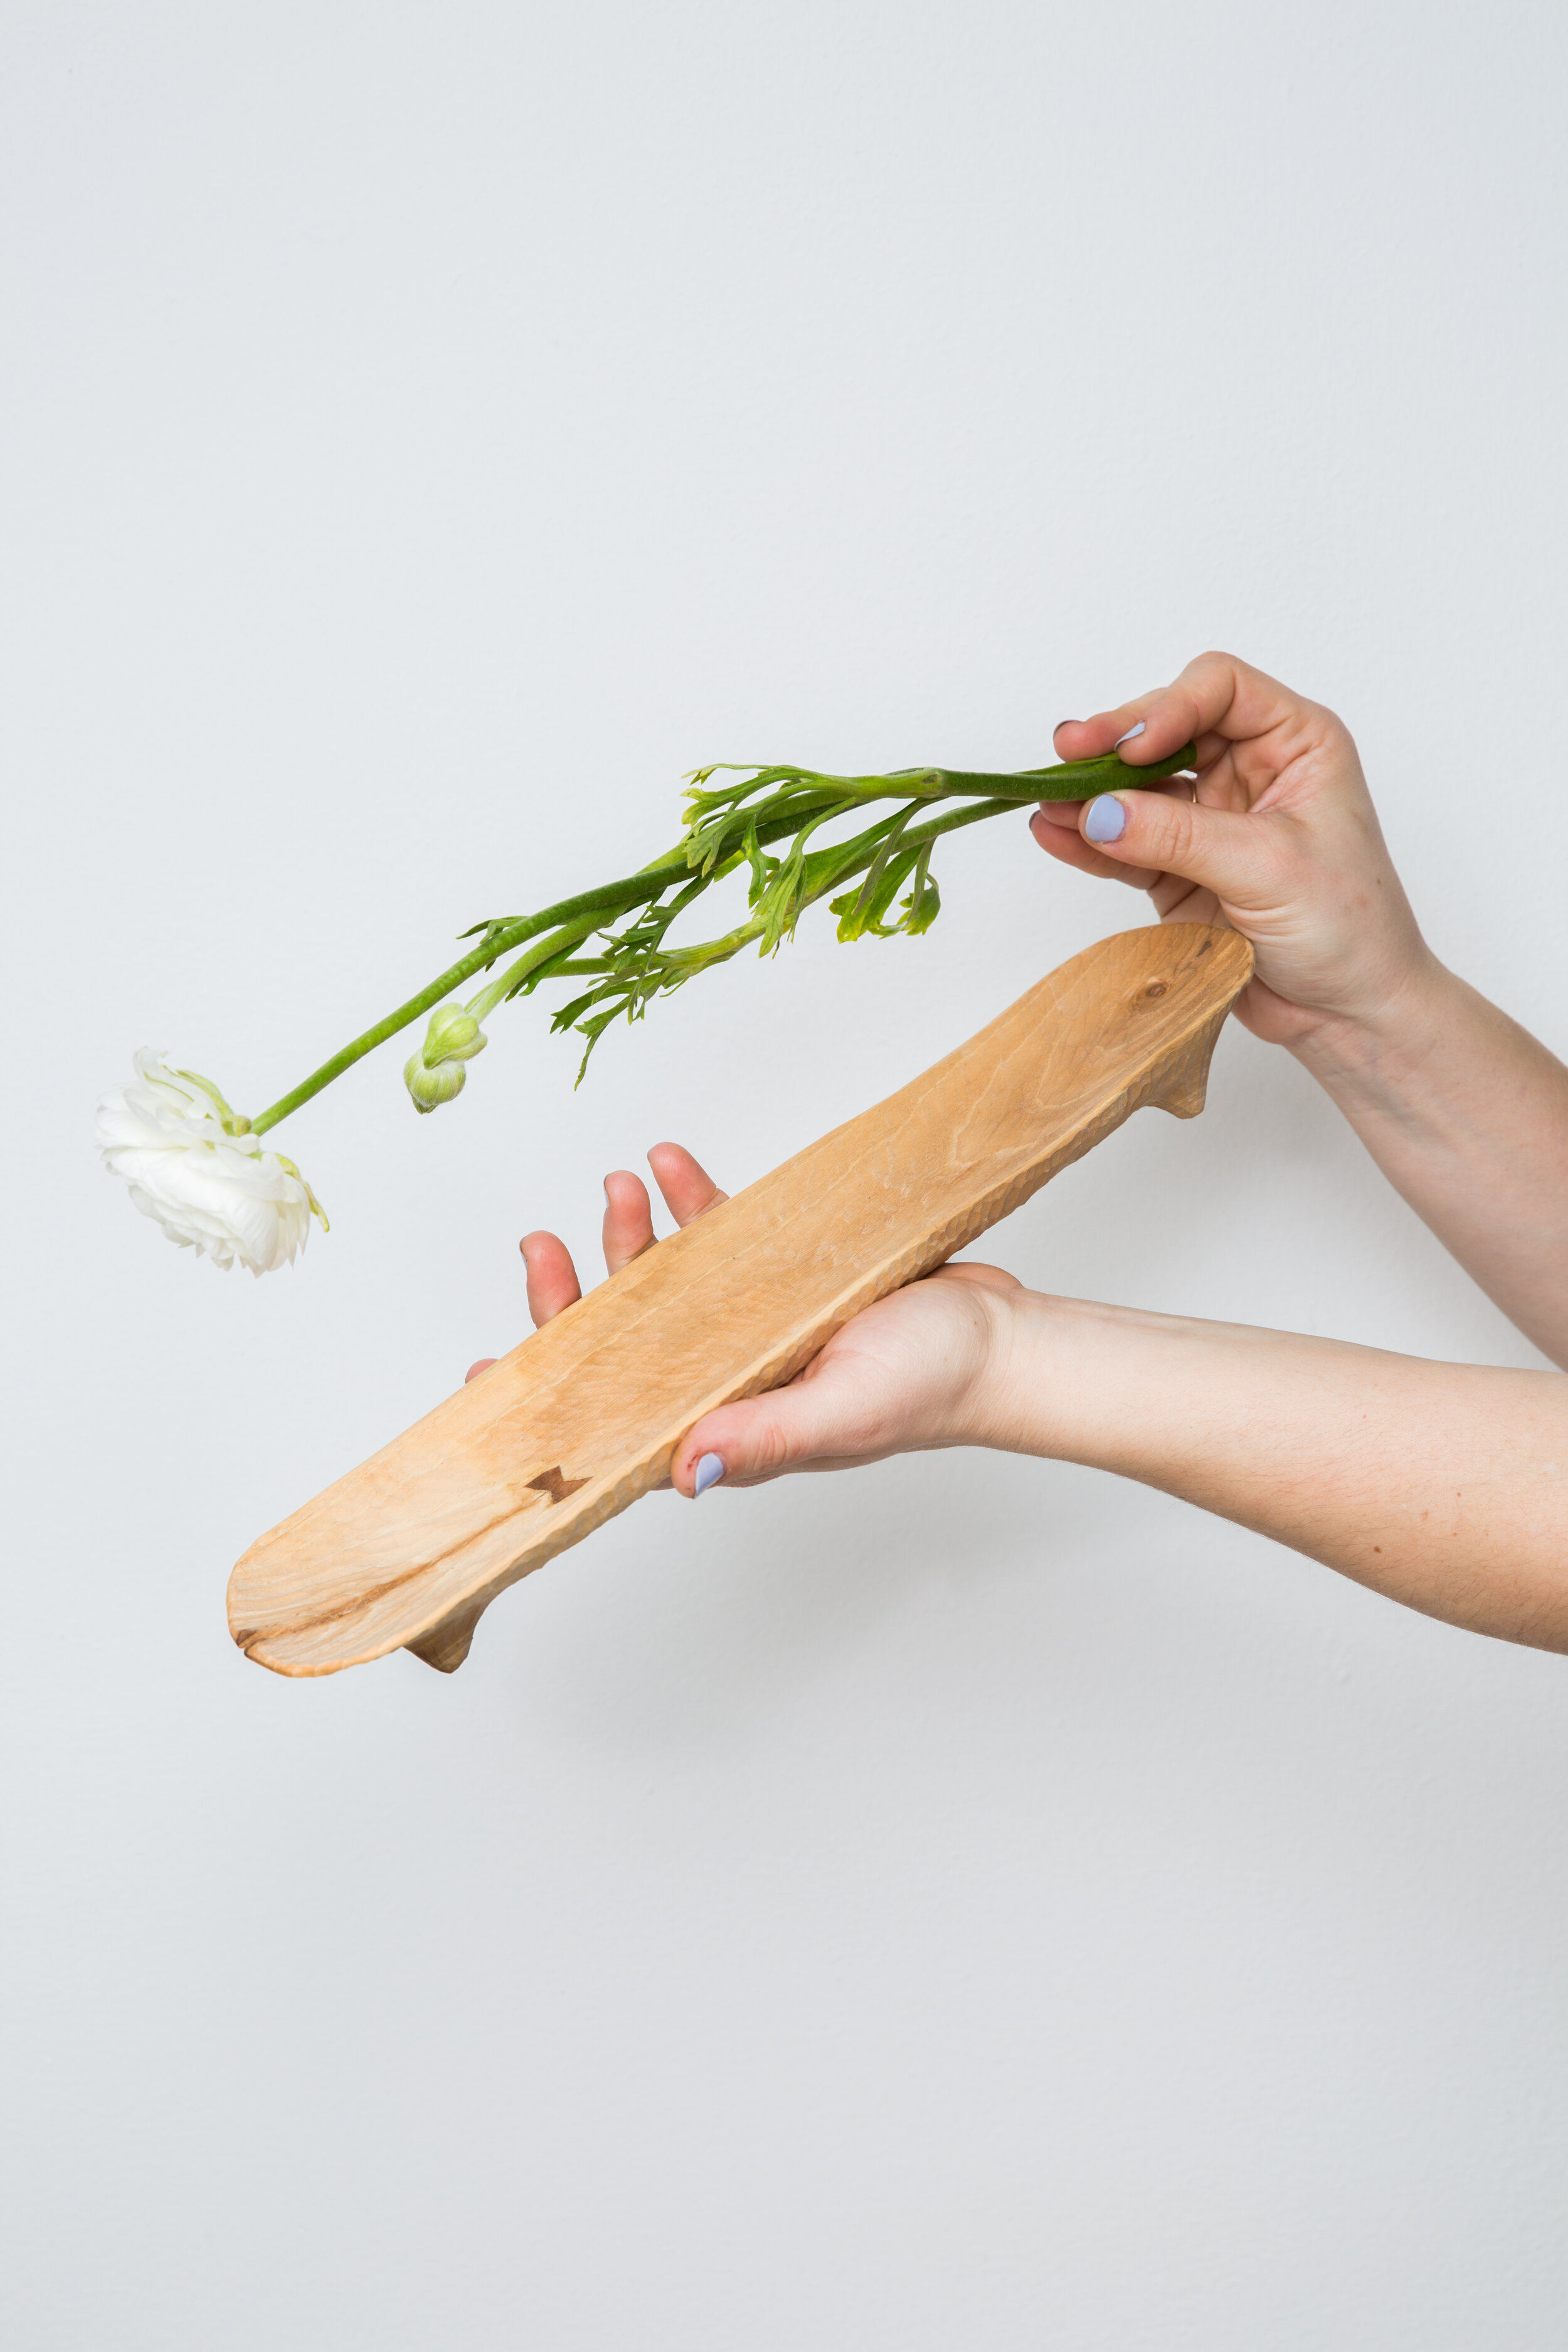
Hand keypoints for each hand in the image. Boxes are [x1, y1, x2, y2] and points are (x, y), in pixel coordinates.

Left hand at [464, 1142, 1022, 1495]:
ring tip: (619, 1184)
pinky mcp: (780, 1274)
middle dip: (571, 1296)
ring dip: (627, 1236)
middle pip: (618, 1344)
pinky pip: (718, 1235)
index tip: (484, 1374)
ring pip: (659, 1284)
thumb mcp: (841, 1415)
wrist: (1000, 1338)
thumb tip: (685, 1474)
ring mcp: (746, 1325)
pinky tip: (672, 1165)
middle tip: (542, 1243)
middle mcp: (721, 1378)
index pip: (611, 1420)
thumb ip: (764, 1441)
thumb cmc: (931, 1389)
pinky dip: (689, 1198)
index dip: (545, 1401)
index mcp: (722, 1424)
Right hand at [1032, 650, 1431, 1049]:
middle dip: (1115, 743)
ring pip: (1137, 788)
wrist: (1350, 1012)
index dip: (1170, 708)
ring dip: (1091, 792)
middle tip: (1068, 754)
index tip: (1136, 749)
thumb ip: (1180, 837)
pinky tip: (1054, 833)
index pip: (1220, 690)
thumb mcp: (1269, 867)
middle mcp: (1250, 772)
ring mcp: (1210, 822)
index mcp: (1295, 744)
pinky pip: (1124, 844)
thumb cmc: (1350, 927)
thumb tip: (1098, 813)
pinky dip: (1088, 840)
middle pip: (1166, 730)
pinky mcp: (1180, 871)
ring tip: (1047, 800)